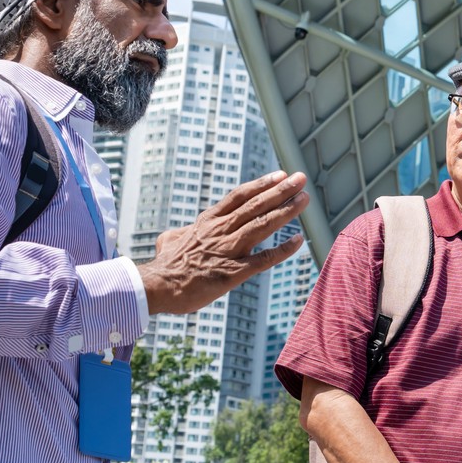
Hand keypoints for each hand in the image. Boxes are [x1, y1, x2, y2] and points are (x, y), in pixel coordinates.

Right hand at [140, 171, 309, 314]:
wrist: (156, 287)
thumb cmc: (165, 264)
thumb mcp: (171, 239)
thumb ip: (184, 231)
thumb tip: (185, 231)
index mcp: (208, 221)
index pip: (240, 196)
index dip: (261, 184)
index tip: (280, 175)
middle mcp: (221, 231)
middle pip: (256, 205)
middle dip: (281, 190)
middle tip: (301, 178)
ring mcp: (228, 250)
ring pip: (262, 225)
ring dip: (286, 211)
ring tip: (304, 199)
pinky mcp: (233, 272)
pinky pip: (263, 260)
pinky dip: (282, 250)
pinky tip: (298, 242)